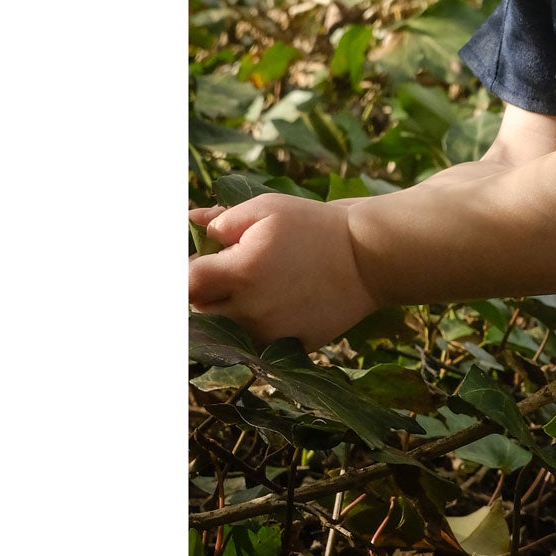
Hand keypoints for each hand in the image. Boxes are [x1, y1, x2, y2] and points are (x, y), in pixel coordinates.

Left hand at [188, 193, 380, 349]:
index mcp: (241, 270)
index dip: (187, 272)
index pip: (186, 283)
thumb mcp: (268, 208)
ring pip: (225, 330)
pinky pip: (255, 344)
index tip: (199, 263)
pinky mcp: (288, 346)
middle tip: (226, 272)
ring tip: (253, 289)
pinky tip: (273, 306)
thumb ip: (222, 219)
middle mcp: (250, 308)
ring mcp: (270, 332)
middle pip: (199, 310)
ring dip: (227, 312)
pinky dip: (254, 329)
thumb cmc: (317, 226)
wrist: (369, 258)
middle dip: (204, 291)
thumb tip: (190, 223)